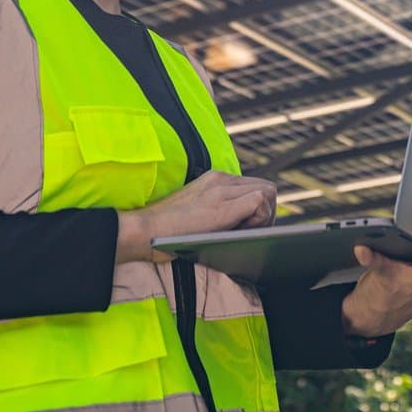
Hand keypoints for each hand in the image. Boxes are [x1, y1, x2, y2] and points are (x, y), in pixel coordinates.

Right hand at [114, 171, 276, 262]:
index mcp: (215, 179)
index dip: (260, 208)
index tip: (248, 227)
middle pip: (267, 188)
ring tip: (245, 232)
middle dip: (267, 212)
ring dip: (264, 216)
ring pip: (267, 192)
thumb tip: (244, 222)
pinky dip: (259, 219)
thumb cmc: (166, 231)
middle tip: (252, 232)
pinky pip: (260, 201)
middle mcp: (221, 179)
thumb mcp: (197, 211)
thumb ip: (219, 208)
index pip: (255, 186)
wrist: (143, 231)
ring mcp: (222, 191)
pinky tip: (241, 232)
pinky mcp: (222, 207)